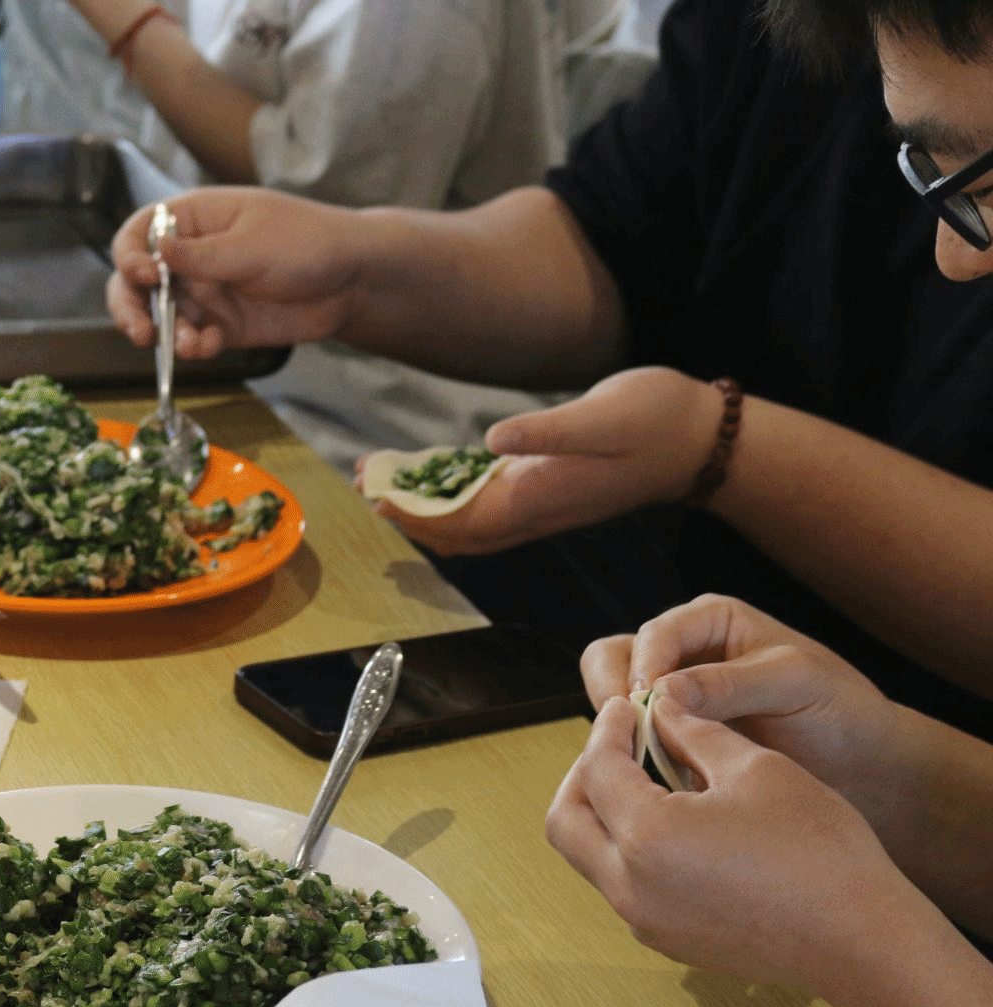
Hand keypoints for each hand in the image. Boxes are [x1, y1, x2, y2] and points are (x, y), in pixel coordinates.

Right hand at [107, 188, 365, 358]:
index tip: (144, 276)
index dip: (130, 255)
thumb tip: (156, 249)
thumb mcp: (254, 245)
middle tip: (140, 332)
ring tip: (190, 344)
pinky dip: (194, 347)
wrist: (352, 281)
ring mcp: (205, 291)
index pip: (139, 233)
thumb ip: (204, 255)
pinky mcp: (220, 324)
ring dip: (167, 334)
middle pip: (137, 281)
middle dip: (131, 307)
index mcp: (195, 219)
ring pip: (162, 316)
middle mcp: (191, 255)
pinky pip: (192, 339)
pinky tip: (210, 345)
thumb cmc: (309, 242)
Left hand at [357, 366, 722, 555]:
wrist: (701, 440)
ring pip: (466, 522)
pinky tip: (432, 473)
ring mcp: (539, 505)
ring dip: (422, 506)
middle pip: (453, 530)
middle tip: (365, 481)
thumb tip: (493, 440)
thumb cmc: (656, 421)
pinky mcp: (546, 490)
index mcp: (537, 498)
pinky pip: (486, 505)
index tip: (375, 495)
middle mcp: (533, 512)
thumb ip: (547, 431)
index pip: (458, 522)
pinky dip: (450, 496)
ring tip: (383, 477)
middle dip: (405, 511)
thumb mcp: (601, 416)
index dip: (412, 513)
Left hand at [546, 695, 928, 993]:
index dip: (607, 730)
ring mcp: (643, 920)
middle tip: (619, 745)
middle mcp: (630, 886)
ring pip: (588, 856)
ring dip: (603, 813)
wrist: (861, 940)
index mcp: (648, 837)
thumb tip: (659, 708)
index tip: (629, 710)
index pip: (595, 769)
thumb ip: (693, 732)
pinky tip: (671, 823)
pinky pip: (620, 884)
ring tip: (645, 779)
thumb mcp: (756, 768)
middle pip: (565, 820)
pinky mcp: (664, 940)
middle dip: (583, 775)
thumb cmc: (820, 850)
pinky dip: (627, 847)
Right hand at [578, 594, 912, 828]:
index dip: (643, 668)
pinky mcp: (673, 740)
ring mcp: (674, 700)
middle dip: (613, 695)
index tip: (647, 707)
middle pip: (612, 659)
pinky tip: (658, 781)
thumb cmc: (842, 713)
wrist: (865, 770)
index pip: (653, 635)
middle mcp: (684, 654)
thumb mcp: (795, 684)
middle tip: (627, 733)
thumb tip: (660, 691)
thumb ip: (730, 683)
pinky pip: (632, 742)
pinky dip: (634, 759)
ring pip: (613, 702)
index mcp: (712, 622)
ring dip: (618, 730)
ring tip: (643, 760)